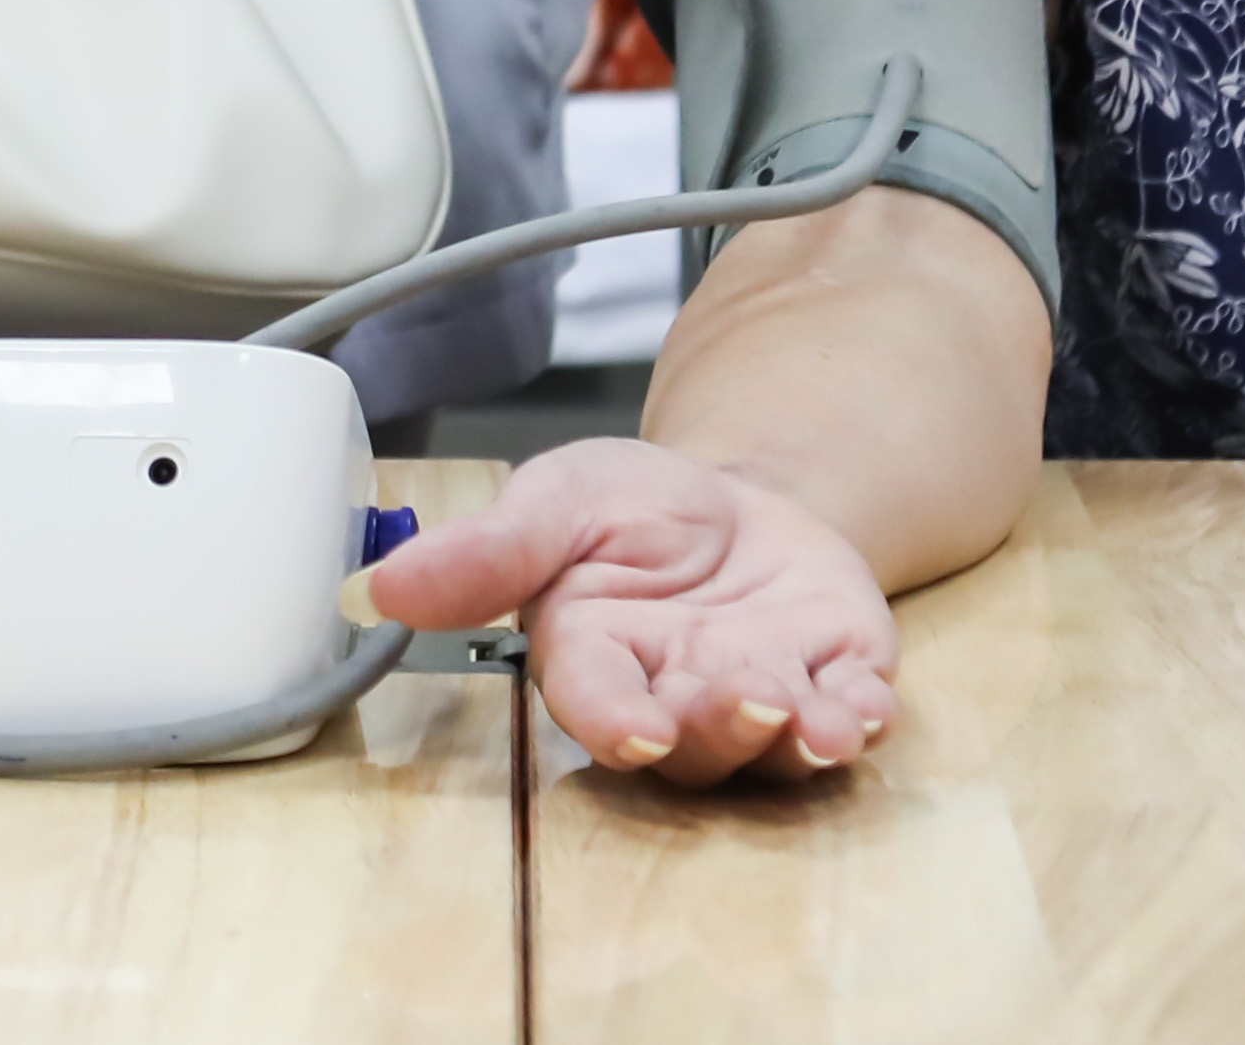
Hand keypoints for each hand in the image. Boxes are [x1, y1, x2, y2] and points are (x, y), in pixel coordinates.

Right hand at [364, 438, 902, 780]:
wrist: (737, 498)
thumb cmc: (631, 510)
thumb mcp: (556, 498)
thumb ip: (485, 551)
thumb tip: (378, 587)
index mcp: (597, 660)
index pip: (598, 704)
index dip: (617, 723)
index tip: (638, 730)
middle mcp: (677, 698)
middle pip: (692, 742)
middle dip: (716, 728)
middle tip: (741, 697)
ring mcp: (761, 698)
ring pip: (771, 746)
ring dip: (792, 737)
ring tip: (806, 714)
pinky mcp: (834, 681)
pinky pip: (849, 718)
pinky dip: (861, 719)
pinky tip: (866, 707)